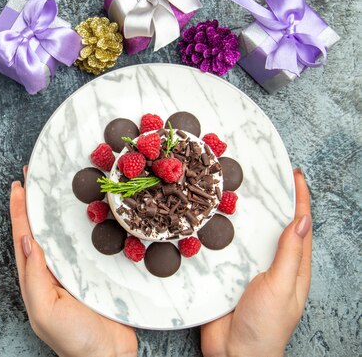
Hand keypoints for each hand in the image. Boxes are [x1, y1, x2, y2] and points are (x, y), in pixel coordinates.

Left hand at [9, 166, 136, 356]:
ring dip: (57, 209)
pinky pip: (86, 243)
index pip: (24, 237)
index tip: (18, 186)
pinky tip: (87, 212)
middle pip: (41, 230)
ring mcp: (73, 271)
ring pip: (63, 233)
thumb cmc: (74, 340)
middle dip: (35, 203)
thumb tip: (28, 240)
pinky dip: (83, 225)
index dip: (20, 211)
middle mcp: (52, 271)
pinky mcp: (94, 272)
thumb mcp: (44, 311)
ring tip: (55, 185)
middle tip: (34, 176)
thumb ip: (34, 277)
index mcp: (36, 278)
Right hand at [201, 168, 311, 356]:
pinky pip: (224, 248)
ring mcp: (249, 269)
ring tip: (234, 190)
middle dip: (271, 199)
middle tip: (261, 174)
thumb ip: (290, 254)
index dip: (299, 199)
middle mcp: (272, 264)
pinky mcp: (226, 274)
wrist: (234, 353)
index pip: (300, 225)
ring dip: (242, 213)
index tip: (294, 175)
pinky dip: (220, 232)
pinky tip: (210, 220)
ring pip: (247, 234)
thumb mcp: (282, 286)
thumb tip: (301, 220)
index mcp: (294, 267)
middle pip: (273, 225)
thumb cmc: (266, 326)